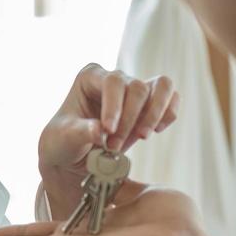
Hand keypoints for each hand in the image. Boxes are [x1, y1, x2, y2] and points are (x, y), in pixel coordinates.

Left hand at [37, 64, 178, 221]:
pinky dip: (169, 114)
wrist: (74, 158)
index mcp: (90, 77)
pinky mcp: (151, 105)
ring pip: (162, 87)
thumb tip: (99, 130)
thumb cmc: (64, 142)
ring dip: (154, 114)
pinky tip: (156, 130)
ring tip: (143, 136)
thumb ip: (79, 132)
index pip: (112, 82)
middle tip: (113, 147)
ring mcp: (135, 90)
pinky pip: (172, 99)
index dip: (115, 106)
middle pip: (137, 88)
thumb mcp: (63, 139)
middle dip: (129, 121)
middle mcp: (115, 79)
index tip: (108, 131)